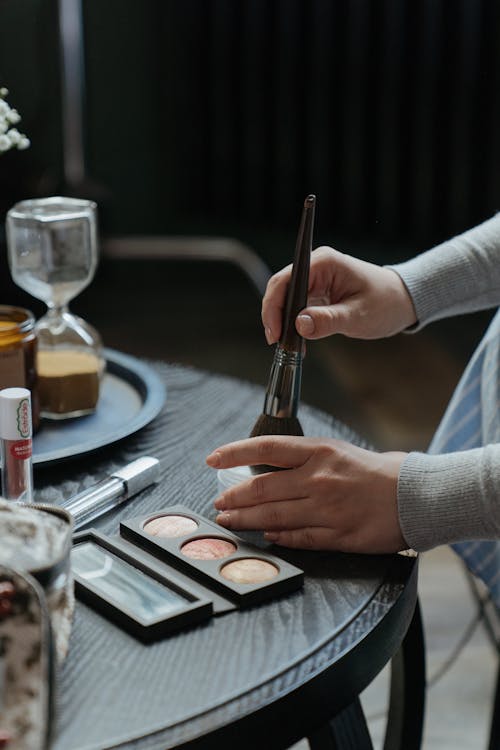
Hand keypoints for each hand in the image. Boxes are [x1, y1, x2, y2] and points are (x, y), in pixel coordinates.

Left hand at [206, 436, 407, 553]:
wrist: (415, 494)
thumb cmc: (375, 471)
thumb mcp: (338, 452)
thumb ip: (304, 461)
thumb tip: (267, 470)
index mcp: (319, 452)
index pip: (266, 449)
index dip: (234, 453)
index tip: (213, 460)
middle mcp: (319, 479)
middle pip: (262, 488)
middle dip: (233, 498)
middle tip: (218, 504)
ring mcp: (327, 509)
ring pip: (273, 516)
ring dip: (246, 520)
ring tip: (228, 521)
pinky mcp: (338, 535)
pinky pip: (298, 538)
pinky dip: (278, 537)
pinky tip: (265, 536)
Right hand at [262, 246, 416, 343]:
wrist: (402, 301)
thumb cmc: (386, 303)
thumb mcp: (358, 315)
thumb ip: (328, 320)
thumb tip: (299, 325)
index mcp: (324, 263)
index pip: (285, 280)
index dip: (274, 306)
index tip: (274, 331)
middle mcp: (316, 266)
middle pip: (280, 289)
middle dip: (275, 317)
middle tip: (278, 343)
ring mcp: (315, 278)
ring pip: (285, 299)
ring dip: (282, 321)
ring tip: (287, 345)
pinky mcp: (317, 291)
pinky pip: (295, 305)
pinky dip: (292, 323)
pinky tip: (296, 340)